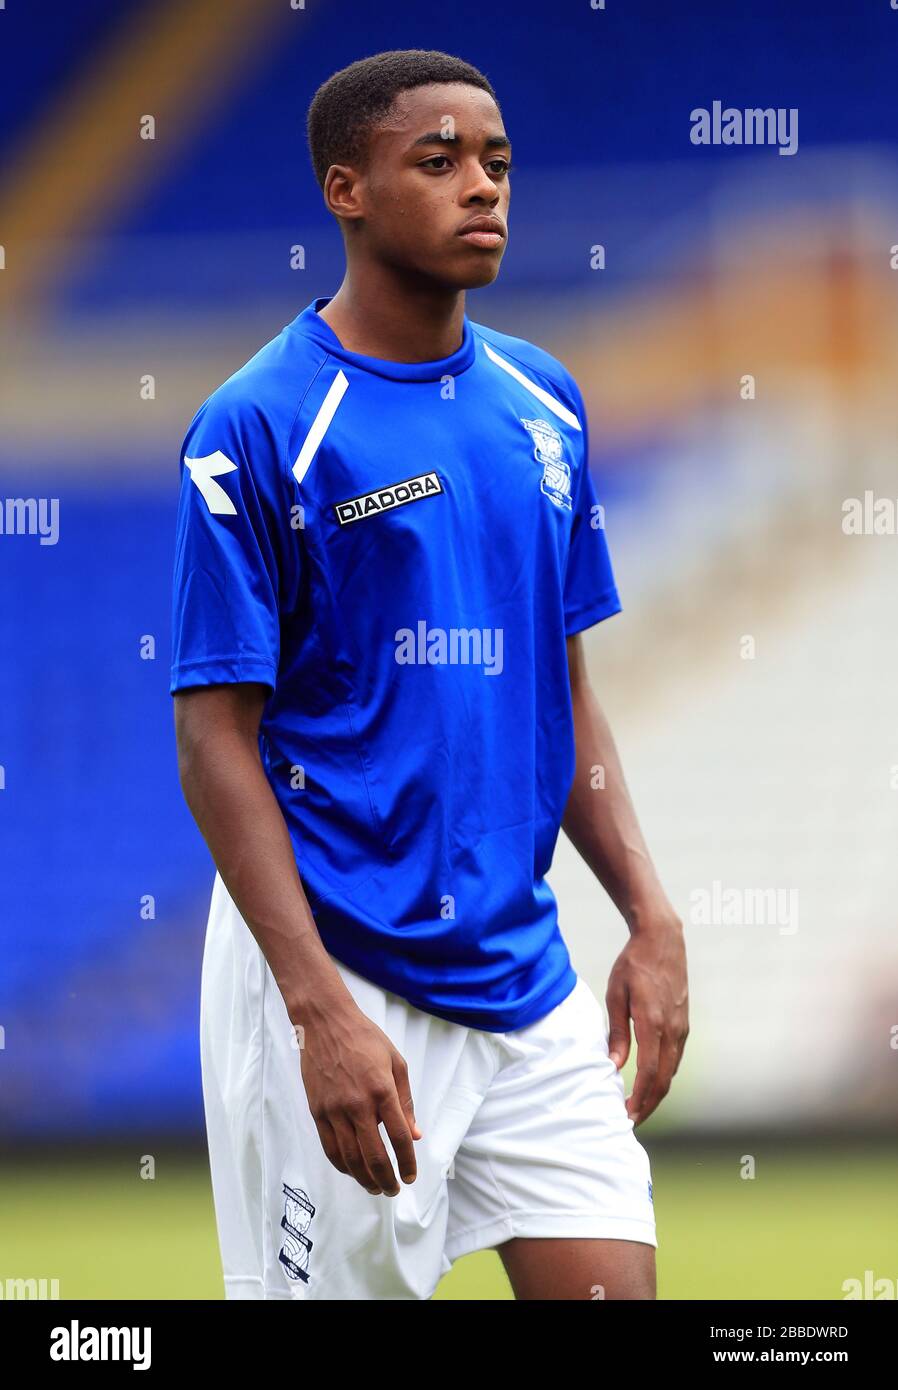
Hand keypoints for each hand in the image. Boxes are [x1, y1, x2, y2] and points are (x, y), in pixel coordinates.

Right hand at [299, 1003, 421, 1195]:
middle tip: (393, 1190)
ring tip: (375, 1188)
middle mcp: (358, 1104)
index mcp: (382, 1090)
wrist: (326, 1023)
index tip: (410, 1176)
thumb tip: (415, 1135)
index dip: (407, 1162)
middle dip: (386, 1179)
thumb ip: (405, 1101)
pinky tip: (352, 1171)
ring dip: (364, 1179)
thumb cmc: (365, 1038)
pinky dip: (342, 1165)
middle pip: (374, 1155)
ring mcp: (334, 1109)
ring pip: (350, 1158)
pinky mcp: (317, 1111)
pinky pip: (330, 1147)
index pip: (399, 1137)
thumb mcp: (396, 1063)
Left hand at [605, 912, 688, 1125]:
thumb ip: (617, 1032)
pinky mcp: (684, 1023)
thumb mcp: (616, 995)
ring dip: (657, 1093)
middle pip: (664, 1079)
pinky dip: (664, 1076)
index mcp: (653, 1022)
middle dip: (648, 1104)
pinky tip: (651, 1082)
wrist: (663, 940)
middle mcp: (673, 1029)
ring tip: (638, 1108)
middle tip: (631, 1122)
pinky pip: (675, 1058)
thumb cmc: (634, 964)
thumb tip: (614, 1065)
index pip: (649, 1072)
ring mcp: (682, 1027)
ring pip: (672, 1071)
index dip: (639, 1098)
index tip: (627, 1115)